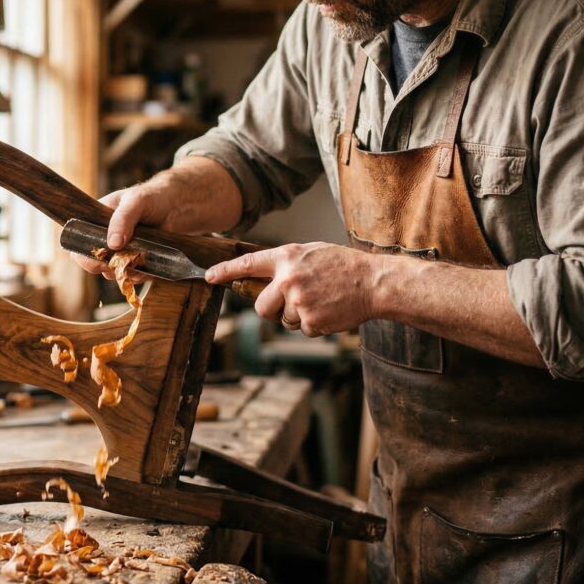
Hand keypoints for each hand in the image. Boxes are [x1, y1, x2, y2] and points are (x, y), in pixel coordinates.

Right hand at [68, 182, 180, 278]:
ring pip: (114, 273)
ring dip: (125, 273)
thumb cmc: (152, 197)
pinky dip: (139, 276)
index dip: (84, 256)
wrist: (178, 205)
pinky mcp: (137, 262)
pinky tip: (148, 266)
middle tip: (122, 262)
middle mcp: (106, 239)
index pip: (79, 244)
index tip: (98, 260)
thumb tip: (112, 244)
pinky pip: (133, 277)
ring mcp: (122, 252)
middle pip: (94, 264)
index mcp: (96, 222)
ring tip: (139, 260)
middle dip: (107, 267)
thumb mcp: (135, 201)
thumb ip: (122, 219)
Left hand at [205, 243, 378, 336]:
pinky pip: (302, 330)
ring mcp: (298, 301)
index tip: (209, 277)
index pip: (248, 264)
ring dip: (298, 317)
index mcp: (287, 257)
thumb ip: (286, 263)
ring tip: (321, 301)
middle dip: (271, 310)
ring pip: (283, 320)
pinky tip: (329, 311)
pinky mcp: (310, 321)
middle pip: (260, 306)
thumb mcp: (311, 253)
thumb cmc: (343, 267)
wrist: (374, 283)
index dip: (225, 271)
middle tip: (290, 304)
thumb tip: (263, 278)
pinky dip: (314, 325)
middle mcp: (288, 279)